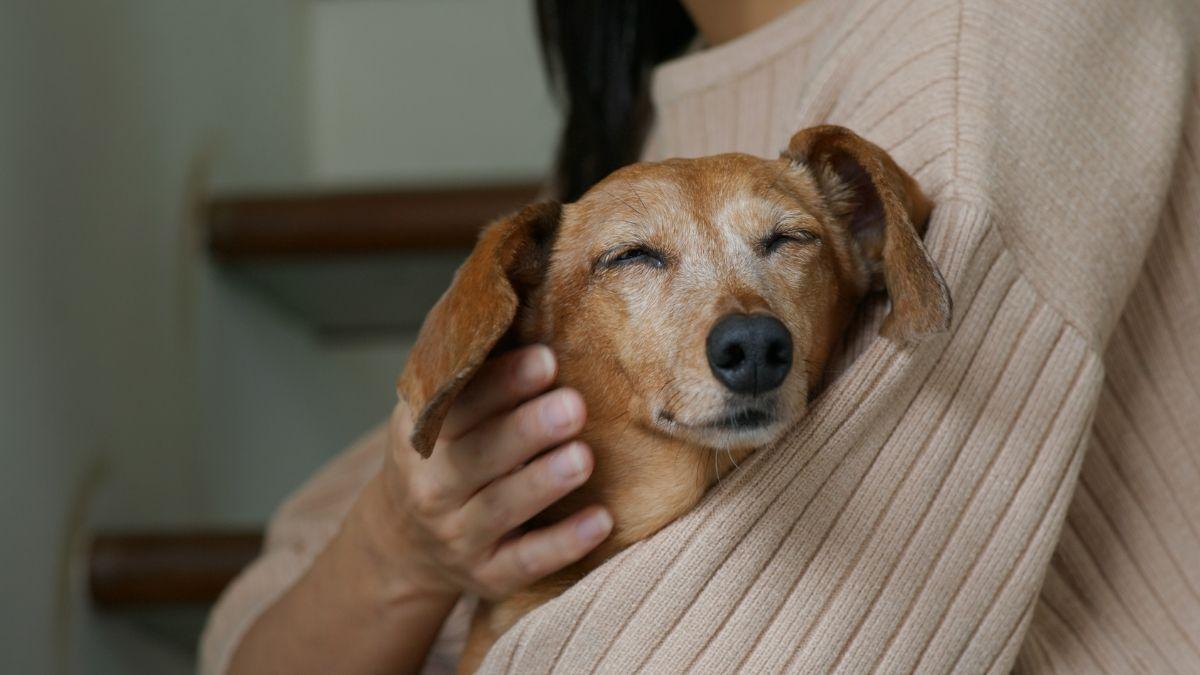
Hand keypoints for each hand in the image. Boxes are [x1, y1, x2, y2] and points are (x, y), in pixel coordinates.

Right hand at [364, 345, 612, 601]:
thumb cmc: (443, 451)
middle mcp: (433, 487)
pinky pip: (526, 562)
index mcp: (422, 435)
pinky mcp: (488, 575)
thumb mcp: (436, 406)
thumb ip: (467, 353)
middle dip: (526, 429)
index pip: (460, 405)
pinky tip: (600, 521)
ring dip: (543, 482)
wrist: (403, 542)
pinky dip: (562, 544)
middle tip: (572, 405)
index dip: (502, 383)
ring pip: (502, 509)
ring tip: (582, 457)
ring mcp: (458, 536)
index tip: (545, 358)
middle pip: (478, 456)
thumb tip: (500, 268)